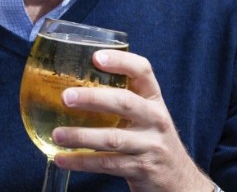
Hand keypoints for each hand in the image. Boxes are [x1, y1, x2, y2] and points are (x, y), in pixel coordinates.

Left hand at [50, 50, 210, 191]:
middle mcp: (155, 119)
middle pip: (124, 102)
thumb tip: (74, 84)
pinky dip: (81, 161)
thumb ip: (122, 99)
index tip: (95, 57)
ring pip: (113, 138)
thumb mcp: (146, 115)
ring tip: (57, 134)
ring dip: (81, 135)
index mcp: (154, 99)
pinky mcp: (141, 169)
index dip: (120, 61)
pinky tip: (61, 158)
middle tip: (65, 97)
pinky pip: (107, 164)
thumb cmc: (152, 140)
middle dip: (93, 98)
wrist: (179, 180)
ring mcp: (150, 145)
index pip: (143, 71)